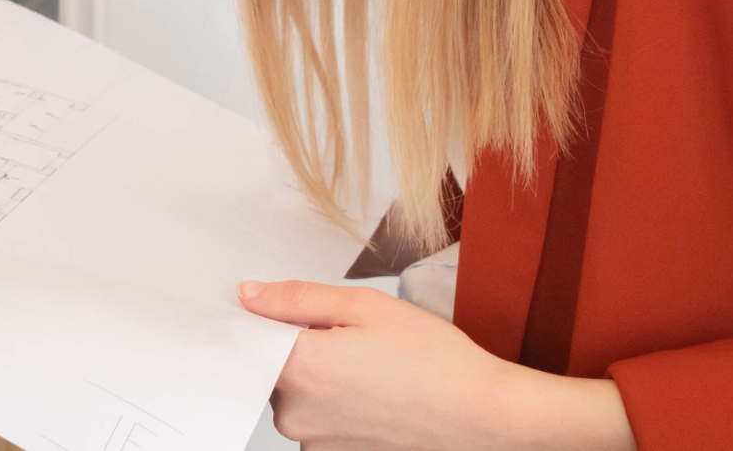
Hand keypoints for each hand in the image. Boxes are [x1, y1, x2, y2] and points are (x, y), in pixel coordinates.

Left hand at [239, 280, 635, 450]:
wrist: (486, 417)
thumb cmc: (435, 361)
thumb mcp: (364, 306)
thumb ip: (296, 299)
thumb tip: (249, 296)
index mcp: (299, 369)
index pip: (247, 337)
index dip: (261, 317)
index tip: (278, 308)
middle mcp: (296, 413)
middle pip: (271, 364)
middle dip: (296, 342)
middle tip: (347, 333)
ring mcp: (314, 441)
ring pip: (295, 391)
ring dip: (317, 373)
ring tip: (369, 363)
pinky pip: (316, 415)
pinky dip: (334, 399)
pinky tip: (373, 388)